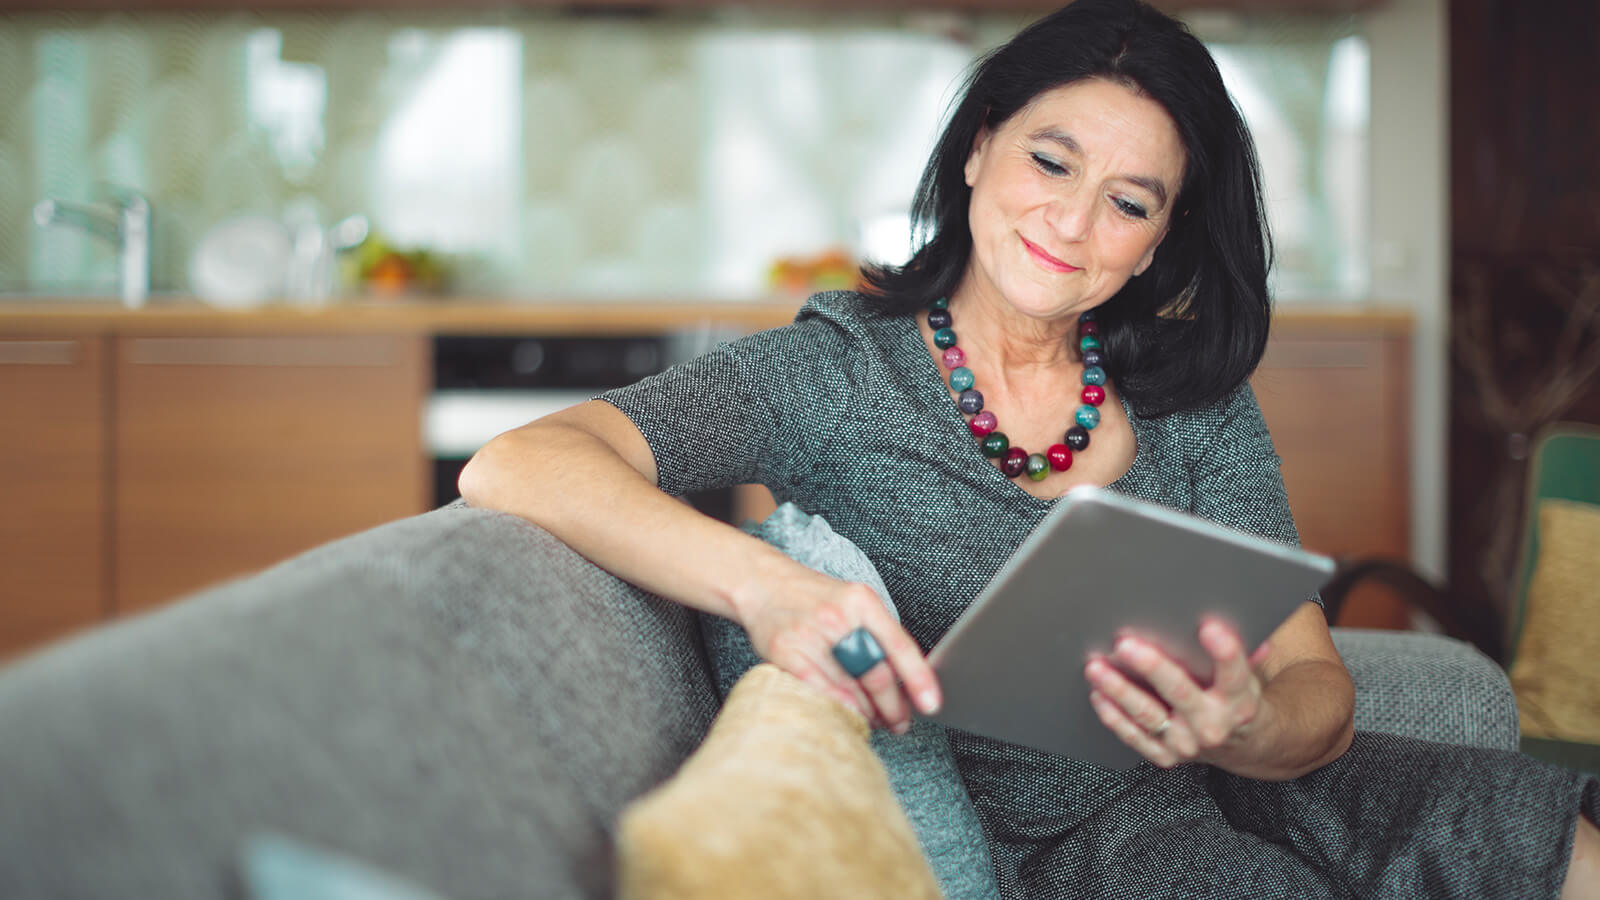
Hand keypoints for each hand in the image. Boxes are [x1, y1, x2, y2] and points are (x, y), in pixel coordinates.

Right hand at [734, 571, 941, 734]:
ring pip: (849, 688)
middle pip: (876, 673)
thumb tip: (907, 681)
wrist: (762, 583)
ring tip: (875, 720)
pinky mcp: (784, 651)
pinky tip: (849, 715)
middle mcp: (837, 616)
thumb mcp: (854, 602)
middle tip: (900, 722)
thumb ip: (878, 635)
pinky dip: (838, 707)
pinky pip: (818, 691)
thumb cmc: (814, 599)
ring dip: (868, 712)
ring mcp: (809, 634)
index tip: (932, 703)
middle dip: (893, 706)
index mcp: (862, 601)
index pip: (899, 645)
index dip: (919, 678)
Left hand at [1083, 618, 1270, 767]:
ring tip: (1096, 668)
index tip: (1209, 626)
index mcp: (1239, 701)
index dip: (1224, 650)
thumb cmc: (1237, 701)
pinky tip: (1098, 694)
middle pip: (1180, 692)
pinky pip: (1134, 736)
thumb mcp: (1248, 677)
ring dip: (1119, 690)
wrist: (1242, 747)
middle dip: (1151, 667)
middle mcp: (1212, 725)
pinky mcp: (1166, 755)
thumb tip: (1234, 614)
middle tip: (1125, 644)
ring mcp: (1187, 744)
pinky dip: (1113, 716)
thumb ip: (1239, 652)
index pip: (1233, 673)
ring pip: (1147, 715)